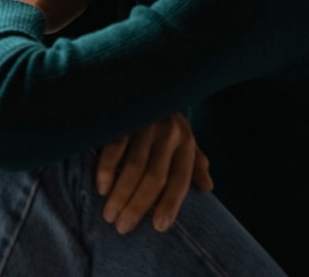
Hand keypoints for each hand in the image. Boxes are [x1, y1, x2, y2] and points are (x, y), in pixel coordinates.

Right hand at [96, 114, 213, 233]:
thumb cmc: (165, 120)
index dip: (170, 205)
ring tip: (109, 216)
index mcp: (186, 142)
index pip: (179, 180)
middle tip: (123, 227)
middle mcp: (168, 133)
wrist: (146, 81)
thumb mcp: (185, 139)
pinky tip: (101, 188)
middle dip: (138, 206)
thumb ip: (194, 164)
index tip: (158, 227)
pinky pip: (114, 148)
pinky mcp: (124, 117)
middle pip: (154, 178)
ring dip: (120, 195)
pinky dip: (106, 170)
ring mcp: (145, 124)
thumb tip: (207, 188)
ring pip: (133, 167)